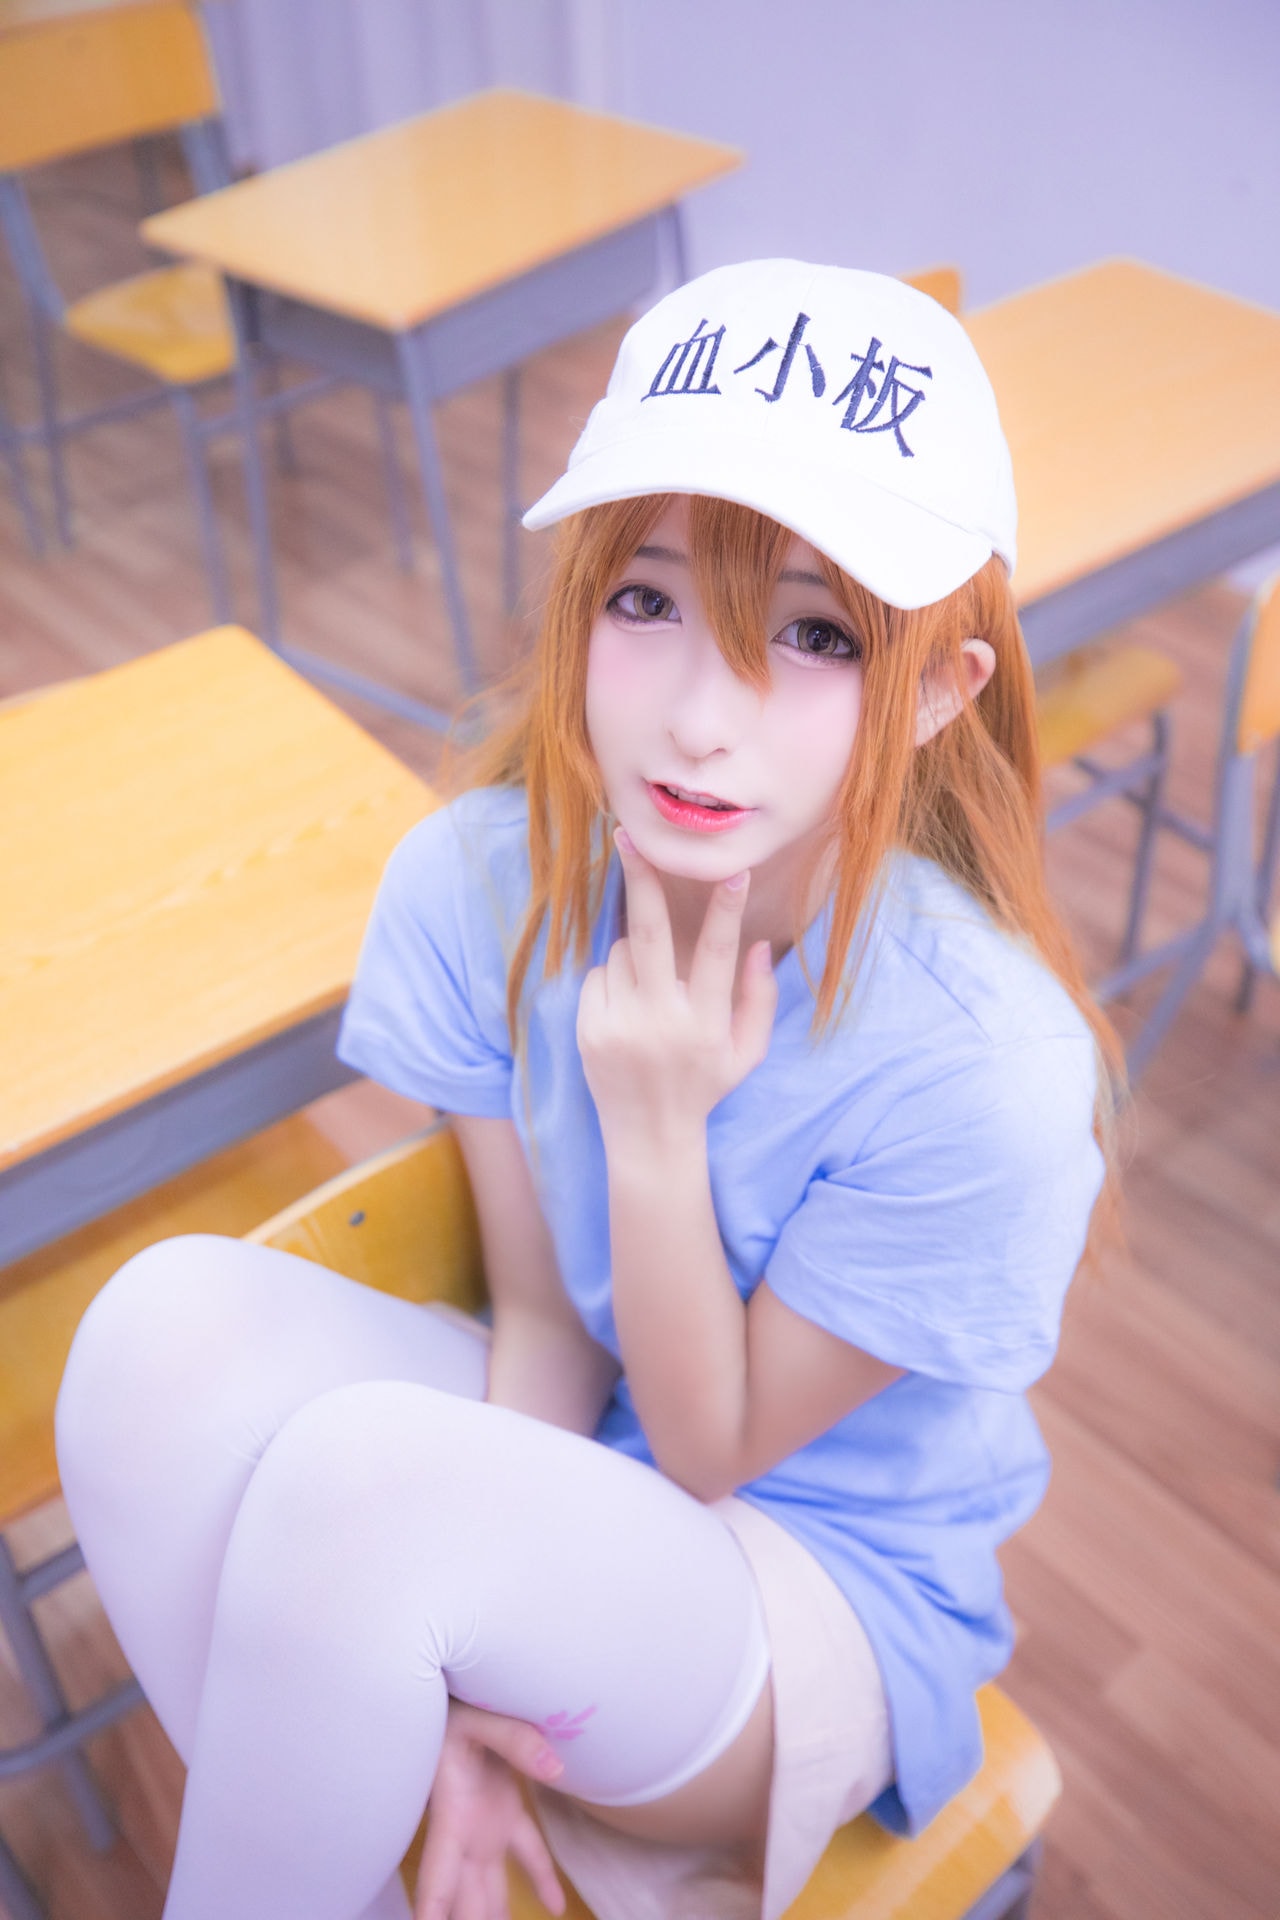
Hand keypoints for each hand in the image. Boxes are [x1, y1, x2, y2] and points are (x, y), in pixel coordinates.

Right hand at [414, 1701, 566, 1919]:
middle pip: (464, 1901)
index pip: (436, 1877)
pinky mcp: (506, 1812)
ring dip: (495, 1919)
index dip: (431, 1910)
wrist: (459, 1685)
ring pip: (490, 1891)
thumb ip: (517, 1740)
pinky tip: (555, 1909)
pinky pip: (528, 1854)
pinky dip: (542, 1881)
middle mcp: (466, 1832)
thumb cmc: (459, 1699)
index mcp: (453, 1814)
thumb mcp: (482, 1715)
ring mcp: (486, 1826)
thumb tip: (558, 1769)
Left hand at [577, 832, 776, 1157]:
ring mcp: (619, 1025)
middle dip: (642, 880)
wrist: (648, 1136)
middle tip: (629, 835)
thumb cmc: (705, 1087)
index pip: (717, 955)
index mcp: (705, 1024)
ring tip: (651, 997)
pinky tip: (626, 1013)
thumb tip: (757, 946)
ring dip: (638, 955)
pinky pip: (600, 975)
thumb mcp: (746, 1053)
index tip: (731, 870)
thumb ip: (759, 1000)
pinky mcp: (589, 1029)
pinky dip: (614, 981)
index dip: (725, 910)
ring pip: (625, 952)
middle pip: (650, 934)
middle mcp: (661, 1021)